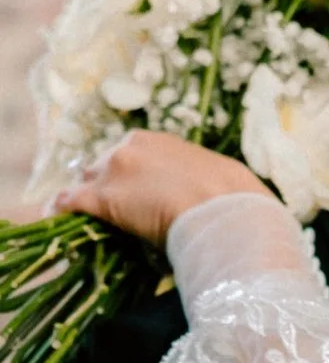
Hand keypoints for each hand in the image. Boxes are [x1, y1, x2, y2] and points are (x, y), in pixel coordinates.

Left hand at [58, 131, 271, 247]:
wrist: (231, 216)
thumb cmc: (239, 203)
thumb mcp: (224, 184)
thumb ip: (208, 187)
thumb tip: (220, 205)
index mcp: (162, 141)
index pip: (133, 156)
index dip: (132, 178)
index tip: (137, 197)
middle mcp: (132, 148)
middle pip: (105, 167)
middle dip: (107, 187)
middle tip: (114, 215)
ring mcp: (115, 171)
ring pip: (88, 183)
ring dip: (88, 200)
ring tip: (83, 220)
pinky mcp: (103, 198)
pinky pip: (70, 201)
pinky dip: (61, 209)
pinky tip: (53, 219)